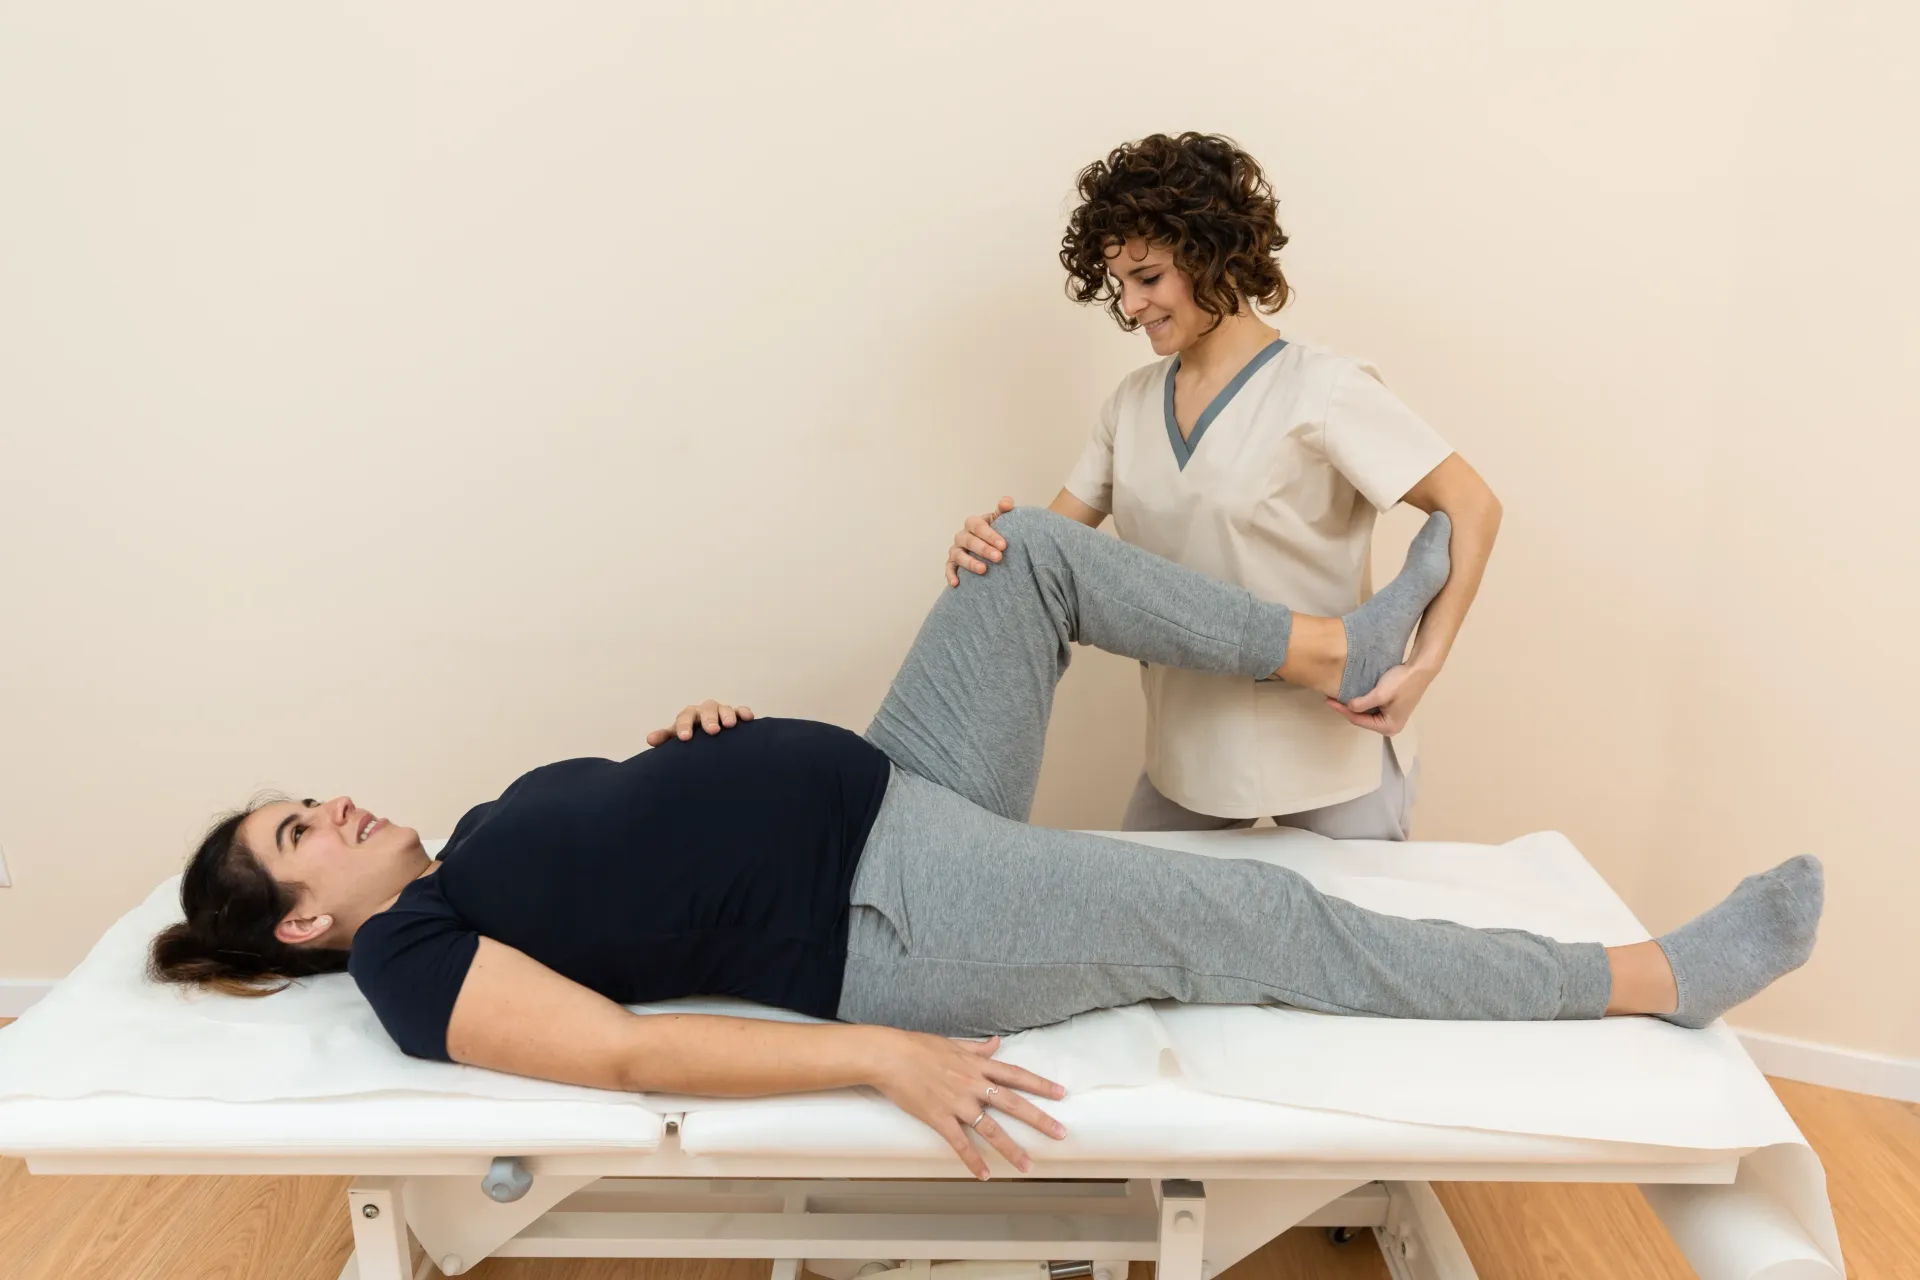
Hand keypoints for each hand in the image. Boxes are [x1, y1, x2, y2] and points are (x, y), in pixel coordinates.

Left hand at [646, 700, 754, 746]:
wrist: (707, 737)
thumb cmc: (690, 738)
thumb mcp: (676, 738)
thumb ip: (665, 738)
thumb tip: (650, 740)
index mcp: (689, 715)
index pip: (684, 716)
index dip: (684, 726)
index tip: (685, 738)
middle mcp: (705, 710)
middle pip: (706, 709)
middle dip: (709, 719)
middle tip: (712, 731)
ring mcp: (721, 711)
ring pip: (724, 708)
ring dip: (727, 715)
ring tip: (730, 725)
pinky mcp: (736, 714)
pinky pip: (741, 710)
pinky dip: (744, 712)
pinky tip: (748, 719)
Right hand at [869, 1030, 1066, 1178]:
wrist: (889, 1057)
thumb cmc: (918, 1047)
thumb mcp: (953, 1043)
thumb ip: (978, 1049)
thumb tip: (997, 1043)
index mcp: (977, 1066)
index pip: (1016, 1075)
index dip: (1040, 1085)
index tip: (1061, 1094)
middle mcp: (972, 1084)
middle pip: (1013, 1103)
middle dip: (1039, 1119)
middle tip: (1060, 1134)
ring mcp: (957, 1103)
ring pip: (990, 1129)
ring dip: (1011, 1149)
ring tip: (1027, 1166)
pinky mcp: (939, 1118)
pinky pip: (960, 1143)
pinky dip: (972, 1160)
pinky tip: (984, 1175)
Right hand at [945, 497, 1015, 587]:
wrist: (992, 546)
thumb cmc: (997, 532)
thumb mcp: (1000, 520)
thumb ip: (1004, 510)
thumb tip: (1007, 502)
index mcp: (973, 523)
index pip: (978, 526)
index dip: (990, 535)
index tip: (1004, 545)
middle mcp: (962, 535)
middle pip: (969, 541)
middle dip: (984, 549)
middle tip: (999, 558)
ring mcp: (956, 549)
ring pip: (959, 555)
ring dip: (970, 563)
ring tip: (984, 570)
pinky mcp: (952, 563)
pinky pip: (949, 568)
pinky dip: (951, 575)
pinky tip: (956, 584)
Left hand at [1326, 662, 1432, 735]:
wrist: (1420, 669)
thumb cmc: (1402, 682)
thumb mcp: (1380, 694)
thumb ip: (1362, 704)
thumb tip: (1349, 707)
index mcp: (1388, 727)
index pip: (1358, 720)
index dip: (1342, 710)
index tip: (1329, 701)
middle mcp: (1390, 726)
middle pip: (1362, 719)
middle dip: (1347, 709)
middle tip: (1331, 699)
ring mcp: (1392, 718)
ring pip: (1366, 714)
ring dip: (1354, 705)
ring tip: (1338, 697)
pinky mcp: (1391, 709)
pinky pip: (1372, 708)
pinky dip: (1362, 702)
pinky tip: (1352, 695)